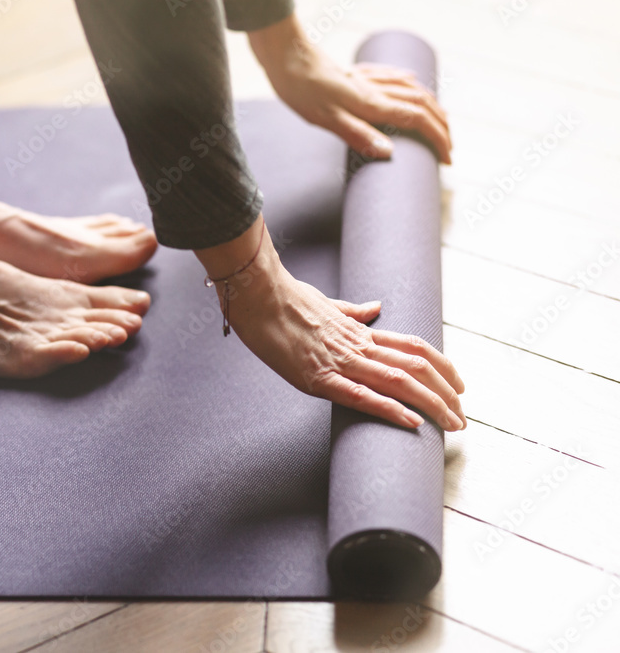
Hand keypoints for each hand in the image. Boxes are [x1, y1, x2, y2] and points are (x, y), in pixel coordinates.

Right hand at [195, 220, 465, 430]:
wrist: (258, 294)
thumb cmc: (285, 298)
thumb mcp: (326, 302)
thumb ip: (352, 311)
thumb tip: (375, 308)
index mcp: (359, 332)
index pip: (413, 348)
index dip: (443, 367)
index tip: (458, 387)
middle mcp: (357, 346)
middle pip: (416, 368)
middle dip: (446, 395)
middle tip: (462, 419)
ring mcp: (339, 362)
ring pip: (398, 381)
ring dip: (432, 404)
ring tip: (452, 425)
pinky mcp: (317, 378)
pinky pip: (361, 395)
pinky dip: (390, 409)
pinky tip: (411, 422)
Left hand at [248, 15, 451, 163]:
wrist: (284, 55)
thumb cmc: (300, 89)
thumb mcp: (325, 119)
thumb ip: (358, 135)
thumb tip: (390, 152)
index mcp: (371, 103)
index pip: (418, 121)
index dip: (437, 139)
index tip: (447, 158)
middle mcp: (375, 89)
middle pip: (423, 104)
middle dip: (441, 126)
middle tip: (449, 147)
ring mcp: (366, 79)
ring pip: (411, 89)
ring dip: (432, 106)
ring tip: (440, 122)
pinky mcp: (355, 73)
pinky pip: (392, 76)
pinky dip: (409, 83)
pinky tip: (411, 82)